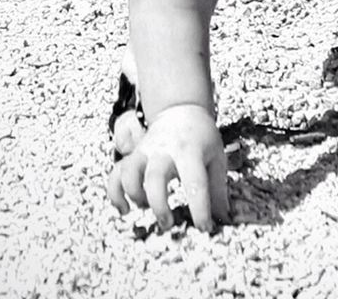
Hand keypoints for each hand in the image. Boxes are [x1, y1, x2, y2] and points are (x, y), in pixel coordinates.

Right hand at [106, 103, 229, 232]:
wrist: (180, 109)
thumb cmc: (201, 138)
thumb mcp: (216, 157)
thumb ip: (218, 189)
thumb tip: (222, 220)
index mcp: (190, 151)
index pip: (195, 181)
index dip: (200, 208)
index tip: (204, 228)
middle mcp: (165, 150)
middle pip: (155, 176)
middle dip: (159, 204)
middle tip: (168, 224)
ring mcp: (145, 151)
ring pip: (130, 172)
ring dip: (134, 194)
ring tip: (144, 207)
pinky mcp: (133, 155)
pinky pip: (116, 173)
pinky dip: (115, 193)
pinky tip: (124, 209)